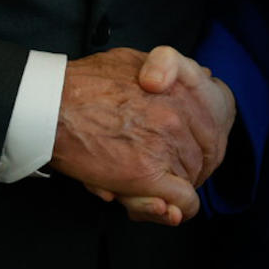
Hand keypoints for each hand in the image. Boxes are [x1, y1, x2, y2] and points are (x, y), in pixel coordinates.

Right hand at [49, 48, 230, 224]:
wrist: (50, 106)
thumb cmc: (85, 83)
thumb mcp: (134, 59)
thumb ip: (165, 70)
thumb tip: (185, 84)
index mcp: (181, 85)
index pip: (218, 115)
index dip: (207, 132)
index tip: (195, 140)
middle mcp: (178, 114)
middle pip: (207, 150)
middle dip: (192, 162)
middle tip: (171, 169)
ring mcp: (165, 144)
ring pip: (193, 178)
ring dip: (177, 186)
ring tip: (153, 183)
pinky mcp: (145, 175)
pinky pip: (184, 202)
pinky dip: (178, 209)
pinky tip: (165, 206)